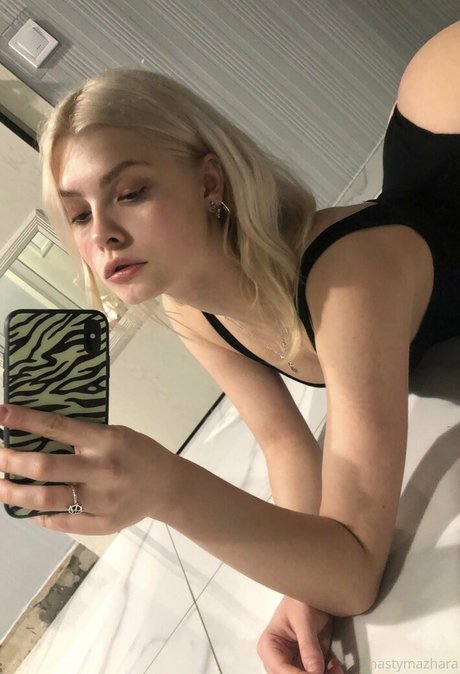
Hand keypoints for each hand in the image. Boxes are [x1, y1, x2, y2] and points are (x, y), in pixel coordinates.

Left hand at [0, 404, 175, 533]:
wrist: (168, 485)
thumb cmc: (138, 452)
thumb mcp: (114, 434)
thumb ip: (82, 438)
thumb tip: (34, 440)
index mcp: (105, 441)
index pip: (57, 427)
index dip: (25, 420)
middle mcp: (101, 470)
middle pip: (45, 467)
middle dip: (11, 461)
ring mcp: (101, 500)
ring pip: (46, 499)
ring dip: (15, 493)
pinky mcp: (102, 523)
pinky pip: (62, 522)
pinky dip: (40, 516)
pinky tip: (27, 510)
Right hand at [257, 596, 343, 673]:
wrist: (313, 594)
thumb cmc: (301, 600)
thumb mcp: (304, 619)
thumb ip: (308, 645)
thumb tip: (315, 671)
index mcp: (269, 646)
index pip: (280, 669)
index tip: (317, 673)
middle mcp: (278, 658)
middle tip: (330, 671)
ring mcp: (292, 662)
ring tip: (336, 668)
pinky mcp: (306, 664)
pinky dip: (327, 673)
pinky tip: (335, 665)